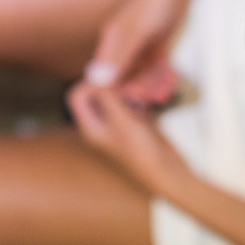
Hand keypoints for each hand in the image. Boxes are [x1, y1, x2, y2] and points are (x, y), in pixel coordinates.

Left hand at [66, 81, 189, 194]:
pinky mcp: (135, 121)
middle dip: (112, 82)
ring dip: (128, 87)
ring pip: (116, 94)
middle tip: (129, 78)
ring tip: (142, 90)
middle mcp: (101, 124)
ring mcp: (118, 122)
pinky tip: (151, 97)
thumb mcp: (123, 122)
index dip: (90, 83)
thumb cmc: (143, 152)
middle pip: (96, 92)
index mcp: (90, 127)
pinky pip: (131, 100)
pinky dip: (139, 94)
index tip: (111, 78)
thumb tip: (97, 72)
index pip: (76, 95)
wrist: (168, 171)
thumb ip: (108, 98)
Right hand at [85, 0, 188, 105]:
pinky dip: (162, 74)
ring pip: (143, 71)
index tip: (137, 101)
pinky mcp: (156, 40)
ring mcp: (140, 41)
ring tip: (166, 93)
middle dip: (140, 89)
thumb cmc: (155, 1)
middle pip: (126, 74)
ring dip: (153, 84)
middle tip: (157, 99)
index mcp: (112, 40)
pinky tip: (171, 82)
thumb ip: (120, 56)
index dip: (120, 90)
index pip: (108, 74)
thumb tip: (98, 80)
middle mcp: (123, 43)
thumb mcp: (138, 31)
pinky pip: (156, 63)